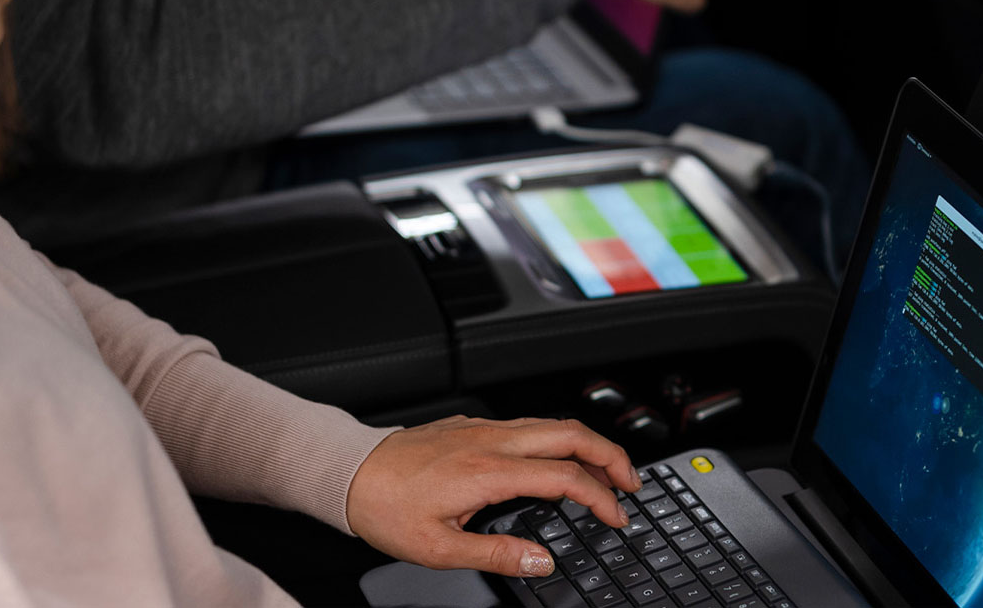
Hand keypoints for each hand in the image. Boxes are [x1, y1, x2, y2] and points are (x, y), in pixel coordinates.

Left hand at [346, 415, 639, 576]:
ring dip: (587, 444)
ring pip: (551, 423)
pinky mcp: (473, 425)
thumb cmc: (387, 507)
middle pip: (571, 433)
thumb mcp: (440, 549)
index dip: (600, 497)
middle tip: (631, 482)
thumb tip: (542, 561)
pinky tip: (557, 459)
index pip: (565, 477)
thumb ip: (497, 554)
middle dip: (611, 455)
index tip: (616, 516)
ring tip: (605, 471)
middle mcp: (492, 440)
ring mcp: (483, 428)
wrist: (351, 472)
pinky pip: (528, 424)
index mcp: (489, 470)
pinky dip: (558, 440)